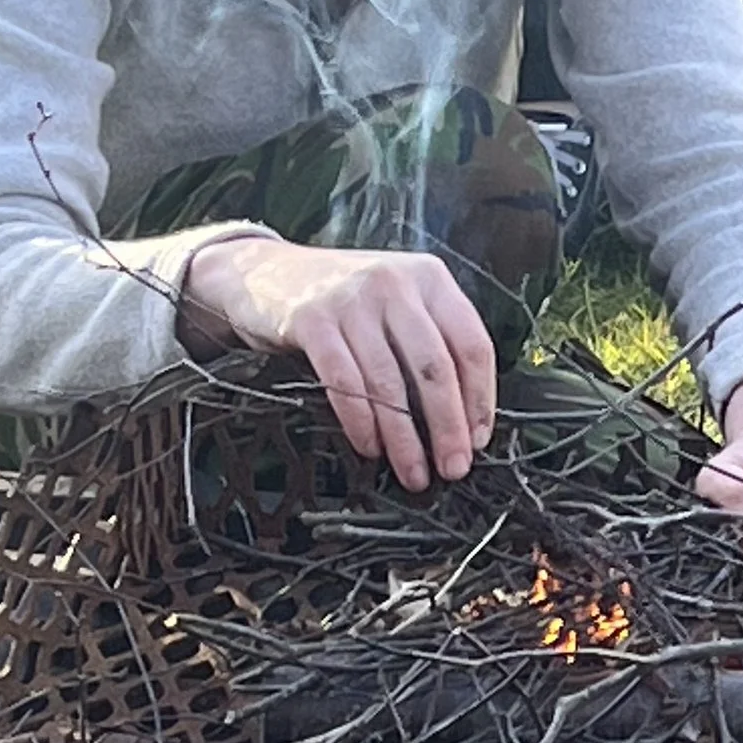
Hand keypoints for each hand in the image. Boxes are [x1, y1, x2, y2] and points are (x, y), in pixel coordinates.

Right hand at [181, 236, 494, 490]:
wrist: (263, 271)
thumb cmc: (342, 297)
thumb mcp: (397, 301)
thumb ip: (431, 339)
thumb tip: (464, 415)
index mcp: (429, 278)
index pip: (471, 344)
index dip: (480, 397)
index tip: (479, 438)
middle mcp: (395, 283)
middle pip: (435, 366)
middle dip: (449, 426)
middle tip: (453, 466)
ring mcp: (352, 300)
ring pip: (389, 381)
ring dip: (405, 437)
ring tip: (413, 472)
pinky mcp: (312, 320)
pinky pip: (345, 382)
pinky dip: (361, 422)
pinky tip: (370, 448)